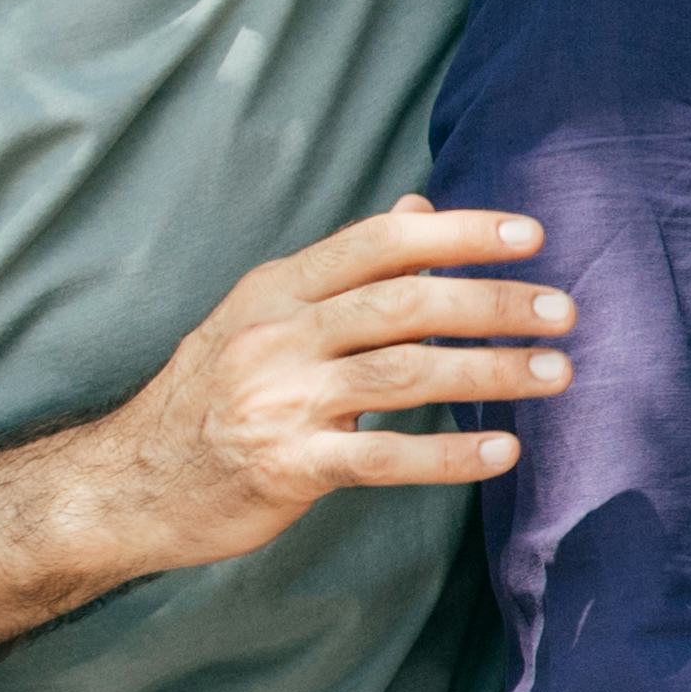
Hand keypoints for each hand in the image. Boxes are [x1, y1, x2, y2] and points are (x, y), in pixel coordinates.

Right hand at [109, 201, 571, 566]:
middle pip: (403, 303)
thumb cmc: (213, 394)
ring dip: (489, 373)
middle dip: (492, 303)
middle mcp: (277, 334)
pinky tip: (503, 453)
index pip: (379, 242)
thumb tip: (418, 207)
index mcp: (277, 288)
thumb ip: (345, 268)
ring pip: (402, 374)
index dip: (458, 234)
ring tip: (557, 375)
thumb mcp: (265, 314)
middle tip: (564, 311)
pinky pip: (380, 458)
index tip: (531, 236)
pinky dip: (447, 455)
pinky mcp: (285, 467)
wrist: (126, 484)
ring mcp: (278, 400)